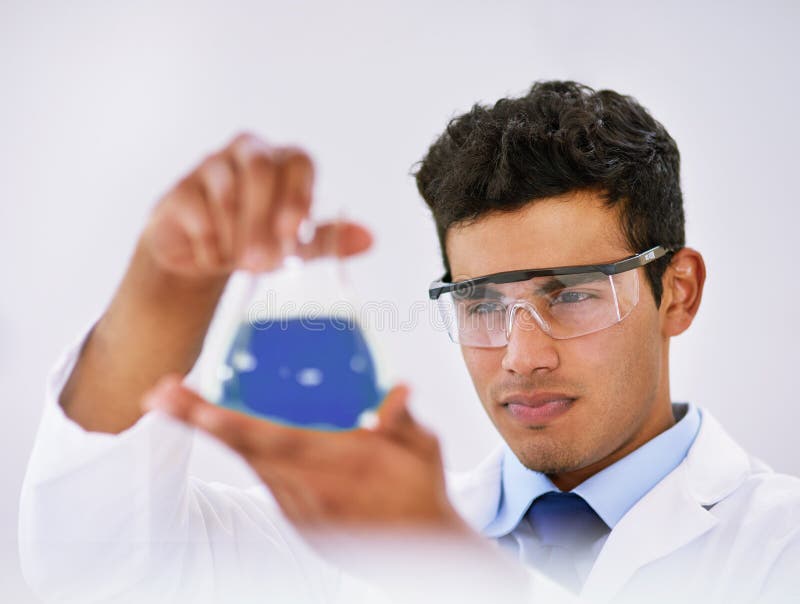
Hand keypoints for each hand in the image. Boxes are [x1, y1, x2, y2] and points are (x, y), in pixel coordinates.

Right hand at [142, 133, 371, 278]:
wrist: (199, 262)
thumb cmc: (254, 244)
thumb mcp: (295, 247)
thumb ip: (328, 240)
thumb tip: (369, 239)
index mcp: (282, 163)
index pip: (299, 161)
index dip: (299, 194)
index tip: (296, 232)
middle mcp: (248, 154)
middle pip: (261, 169)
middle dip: (264, 219)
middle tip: (265, 262)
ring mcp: (211, 167)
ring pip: (227, 191)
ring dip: (237, 236)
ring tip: (241, 265)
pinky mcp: (179, 190)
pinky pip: (197, 212)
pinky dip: (209, 243)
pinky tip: (213, 258)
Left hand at [142, 376, 465, 531]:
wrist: (421, 548)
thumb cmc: (421, 491)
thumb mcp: (426, 450)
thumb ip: (405, 421)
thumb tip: (397, 392)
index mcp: (342, 470)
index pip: (277, 444)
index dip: (234, 427)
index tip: (197, 408)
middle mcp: (312, 493)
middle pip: (247, 452)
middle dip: (200, 421)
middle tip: (160, 394)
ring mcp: (300, 511)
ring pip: (250, 465)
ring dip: (212, 432)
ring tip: (175, 402)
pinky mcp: (298, 520)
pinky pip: (263, 477)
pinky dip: (238, 450)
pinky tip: (216, 424)